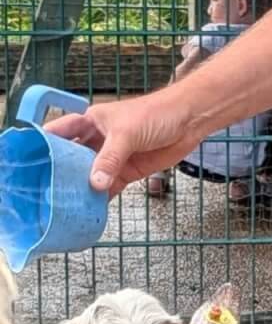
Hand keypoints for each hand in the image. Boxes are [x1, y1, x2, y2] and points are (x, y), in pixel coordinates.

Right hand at [48, 93, 200, 197]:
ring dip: (82, 188)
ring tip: (67, 205)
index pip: (59, 132)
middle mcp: (96, 140)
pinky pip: (109, 186)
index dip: (45, 145)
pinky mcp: (127, 171)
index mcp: (89, 122)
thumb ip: (110, 158)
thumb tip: (95, 183)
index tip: (31, 162)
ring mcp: (112, 157)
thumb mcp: (127, 134)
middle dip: (61, 173)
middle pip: (72, 158)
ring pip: (90, 175)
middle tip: (47, 192)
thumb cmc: (155, 114)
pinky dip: (102, 197)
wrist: (188, 121)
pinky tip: (92, 209)